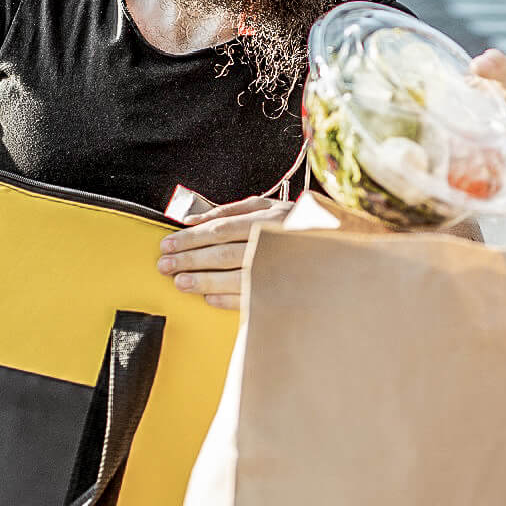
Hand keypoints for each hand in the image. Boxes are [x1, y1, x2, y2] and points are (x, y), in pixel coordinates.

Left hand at [157, 196, 294, 309]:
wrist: (339, 244)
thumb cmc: (296, 222)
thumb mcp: (265, 206)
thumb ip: (228, 211)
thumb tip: (192, 219)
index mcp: (267, 219)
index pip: (219, 229)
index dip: (191, 238)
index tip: (168, 244)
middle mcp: (274, 242)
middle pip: (223, 253)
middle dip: (190, 259)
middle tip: (166, 265)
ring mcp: (281, 268)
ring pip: (235, 277)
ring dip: (205, 281)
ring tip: (180, 283)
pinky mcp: (285, 291)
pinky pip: (252, 298)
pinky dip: (228, 299)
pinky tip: (209, 299)